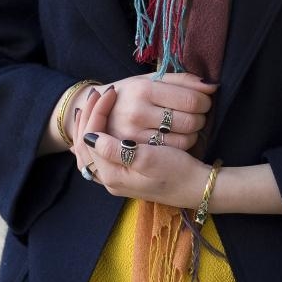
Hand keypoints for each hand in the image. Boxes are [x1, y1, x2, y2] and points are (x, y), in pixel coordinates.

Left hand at [73, 91, 209, 208]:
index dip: (95, 112)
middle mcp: (110, 179)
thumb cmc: (177, 173)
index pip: (89, 138)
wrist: (197, 189)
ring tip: (94, 106)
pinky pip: (102, 154)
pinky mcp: (126, 174)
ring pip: (91, 151)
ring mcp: (117, 178)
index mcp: (112, 174)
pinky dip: (99, 136)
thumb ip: (116, 151)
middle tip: (97, 94)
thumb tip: (90, 136)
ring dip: (91, 126)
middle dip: (88, 117)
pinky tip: (102, 125)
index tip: (109, 93)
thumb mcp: (149, 160)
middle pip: (84, 146)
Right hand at [91, 72, 216, 150]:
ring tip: (186, 125)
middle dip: (201, 117)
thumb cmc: (132, 94)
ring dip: (193, 133)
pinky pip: (173, 152)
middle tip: (196, 114)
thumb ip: (183, 81)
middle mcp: (137, 112)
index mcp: (143, 89)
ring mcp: (134, 136)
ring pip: (185, 139)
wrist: (100, 114)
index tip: (203, 102)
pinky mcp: (135, 154)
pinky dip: (183, 144)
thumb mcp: (152, 80)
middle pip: (190, 121)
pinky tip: (177, 136)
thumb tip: (213, 86)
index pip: (191, 99)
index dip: (204, 102)